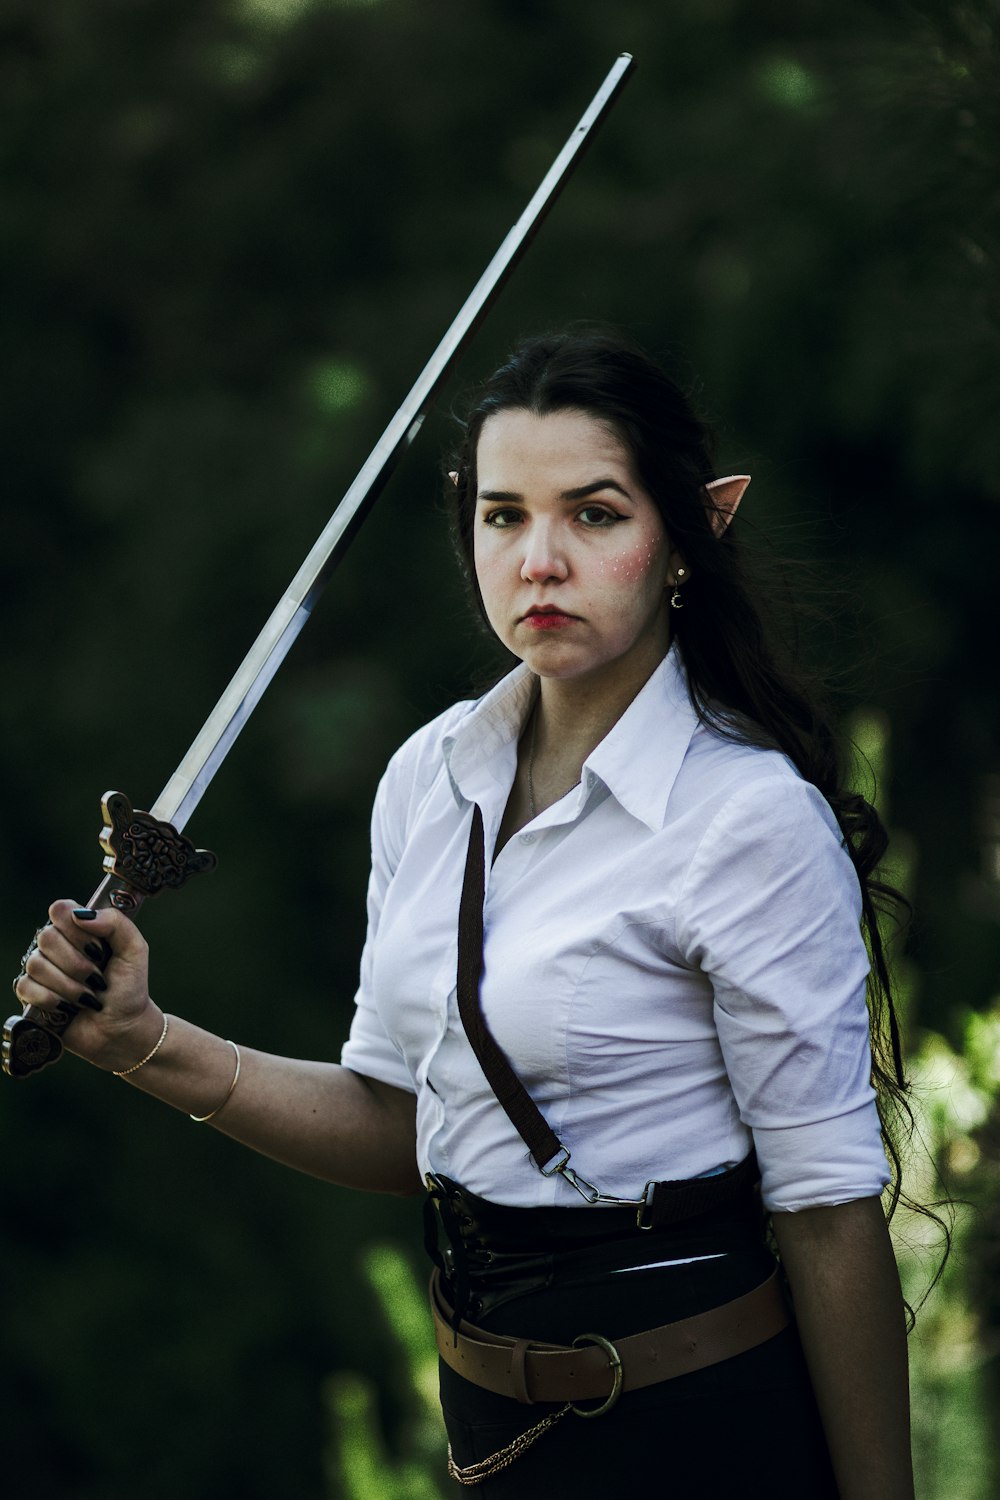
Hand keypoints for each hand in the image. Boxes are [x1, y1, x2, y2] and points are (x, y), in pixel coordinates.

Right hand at [13, 901, 159, 1071]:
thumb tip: (81, 915)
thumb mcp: (135, 950)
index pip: (60, 909)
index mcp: (80, 930)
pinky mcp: (32, 995)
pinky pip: (26, 987)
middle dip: (78, 964)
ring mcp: (42, 970)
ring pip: (37, 964)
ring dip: (70, 986)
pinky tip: (70, 1008)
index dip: (76, 928)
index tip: (97, 948)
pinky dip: (52, 1000)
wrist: (123, 1028)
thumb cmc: (129, 989)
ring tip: (89, 997)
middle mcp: (57, 947)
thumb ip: (116, 922)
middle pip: (47, 937)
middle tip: (98, 978)